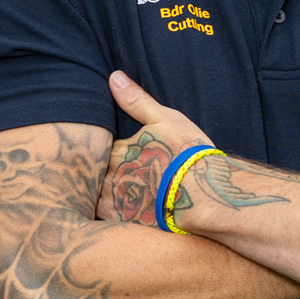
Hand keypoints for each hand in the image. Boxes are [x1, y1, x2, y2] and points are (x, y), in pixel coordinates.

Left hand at [97, 71, 212, 226]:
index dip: (103, 151)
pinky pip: (102, 217)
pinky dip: (104, 212)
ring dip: (97, 193)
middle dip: (95, 172)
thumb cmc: (188, 155)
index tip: (114, 154)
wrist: (205, 195)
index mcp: (116, 151)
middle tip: (108, 173)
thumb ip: (136, 100)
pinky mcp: (122, 221)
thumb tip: (114, 77)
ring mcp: (114, 201)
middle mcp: (109, 176)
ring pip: (94, 195)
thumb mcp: (165, 120)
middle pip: (93, 174)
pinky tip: (111, 212)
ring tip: (111, 192)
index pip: (96, 150)